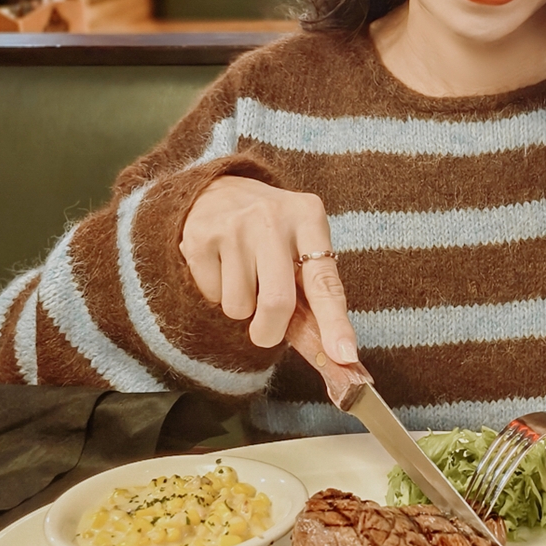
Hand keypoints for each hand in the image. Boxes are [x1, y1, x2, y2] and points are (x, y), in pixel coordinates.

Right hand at [179, 176, 358, 364]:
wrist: (218, 190)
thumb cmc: (272, 230)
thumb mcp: (302, 242)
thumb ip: (315, 291)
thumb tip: (334, 354)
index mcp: (308, 216)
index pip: (325, 280)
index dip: (335, 322)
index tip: (345, 355)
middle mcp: (272, 217)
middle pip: (277, 303)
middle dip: (270, 332)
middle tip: (266, 331)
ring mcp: (234, 227)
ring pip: (239, 307)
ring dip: (242, 308)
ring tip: (243, 275)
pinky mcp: (200, 238)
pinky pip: (212, 296)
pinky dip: (218, 293)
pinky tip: (222, 266)